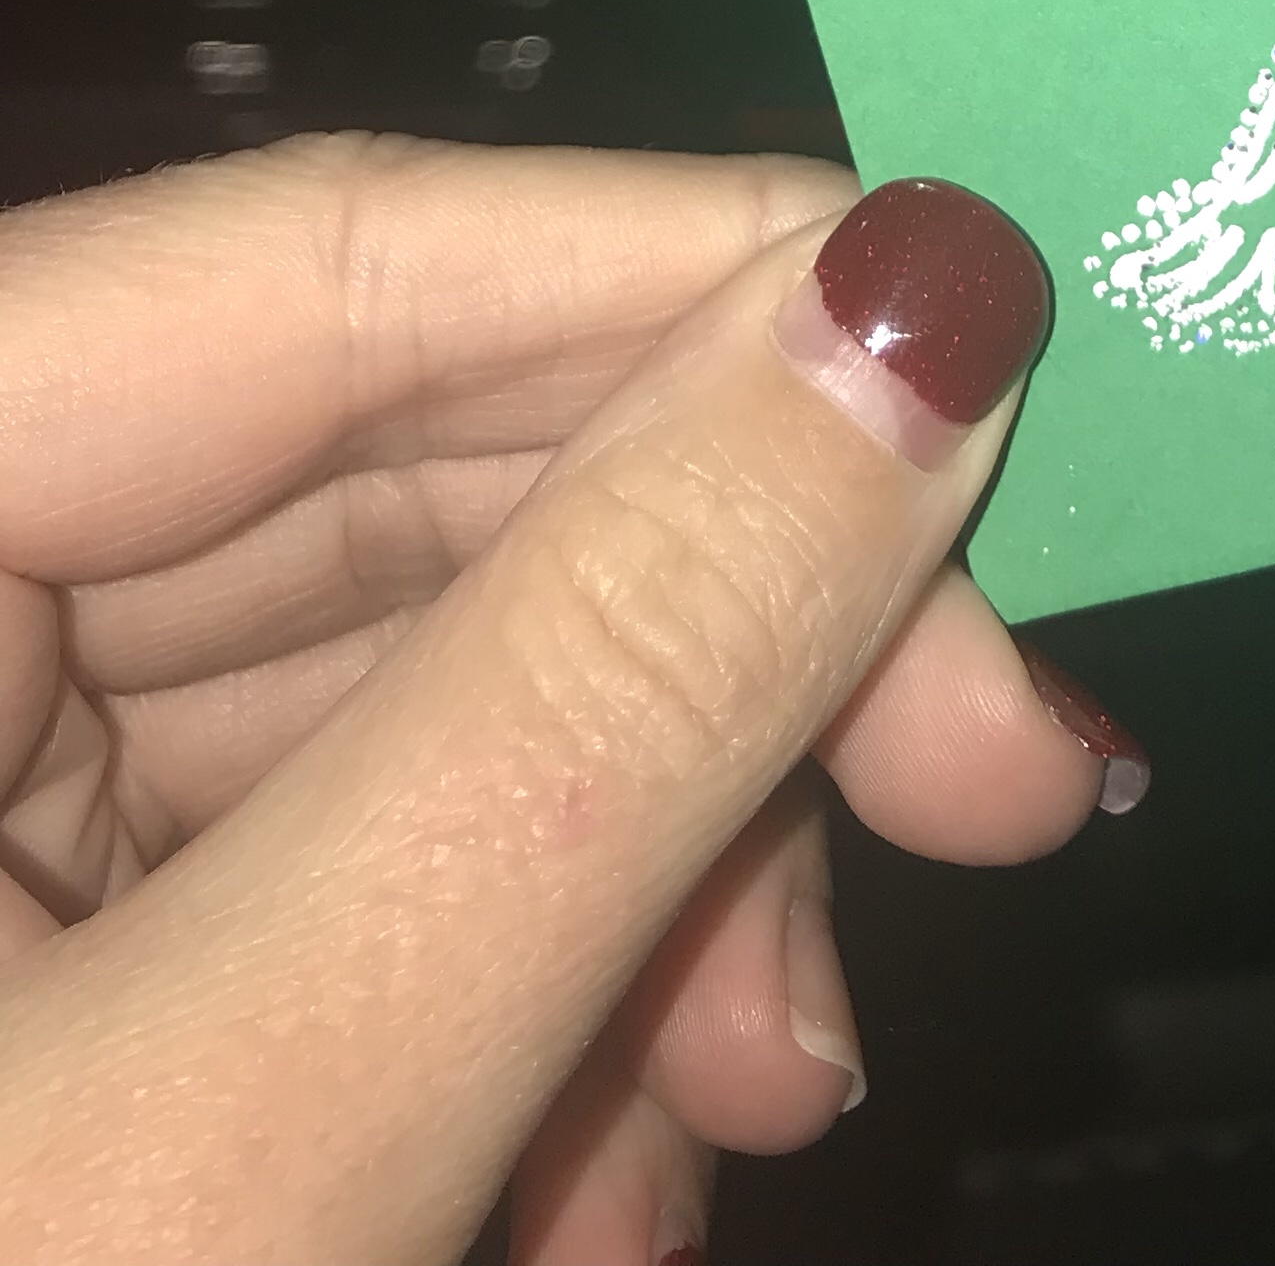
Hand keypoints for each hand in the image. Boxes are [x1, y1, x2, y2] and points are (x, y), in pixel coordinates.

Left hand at [0, 134, 1140, 1262]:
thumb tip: (917, 308)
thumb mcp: (259, 1127)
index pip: (330, 258)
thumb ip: (610, 687)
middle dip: (714, 669)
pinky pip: (314, 896)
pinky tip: (599, 1198)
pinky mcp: (8, 992)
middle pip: (386, 488)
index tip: (1018, 382)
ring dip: (636, 894)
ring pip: (388, 708)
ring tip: (745, 1119)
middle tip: (1011, 786)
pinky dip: (505, 1016)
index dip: (707, 284)